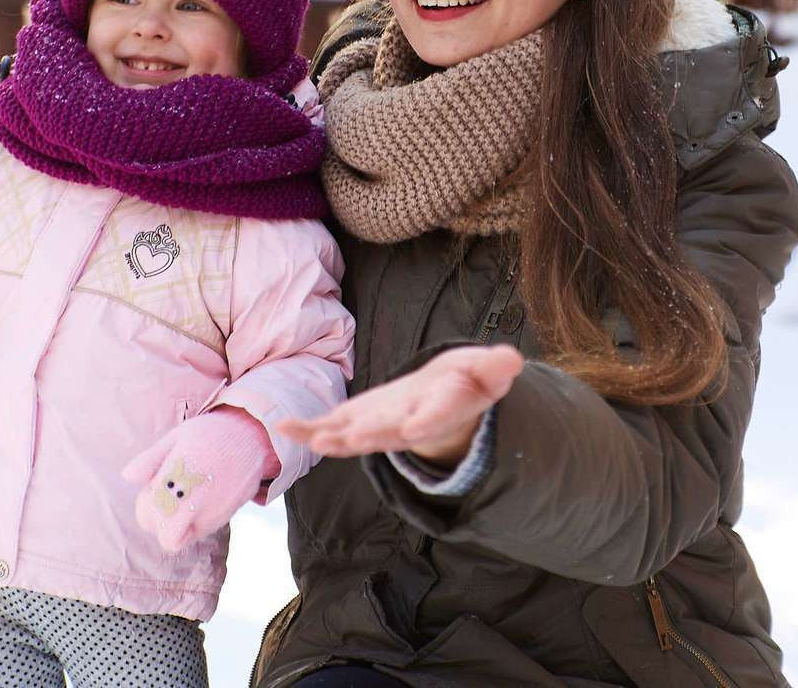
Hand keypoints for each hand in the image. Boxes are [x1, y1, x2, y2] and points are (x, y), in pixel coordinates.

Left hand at [121, 407, 276, 551]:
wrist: (253, 436)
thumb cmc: (210, 433)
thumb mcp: (177, 436)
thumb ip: (150, 458)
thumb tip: (127, 477)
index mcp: (177, 477)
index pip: (148, 515)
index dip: (145, 508)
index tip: (153, 491)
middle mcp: (195, 500)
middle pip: (166, 537)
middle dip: (160, 526)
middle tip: (166, 504)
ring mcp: (213, 511)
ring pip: (186, 537)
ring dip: (179, 525)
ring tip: (186, 498)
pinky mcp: (227, 515)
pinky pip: (203, 530)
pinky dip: (196, 522)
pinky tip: (202, 498)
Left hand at [277, 345, 523, 467]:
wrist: (442, 404)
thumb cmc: (466, 383)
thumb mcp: (487, 372)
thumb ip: (496, 368)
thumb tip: (512, 360)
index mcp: (442, 410)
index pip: (436, 417)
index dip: (427, 421)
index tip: (415, 427)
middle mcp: (408, 425)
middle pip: (391, 433)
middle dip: (372, 434)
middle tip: (354, 437)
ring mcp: (380, 427)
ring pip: (356, 438)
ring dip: (336, 438)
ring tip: (315, 437)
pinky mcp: (357, 422)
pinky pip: (331, 427)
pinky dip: (309, 428)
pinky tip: (285, 427)